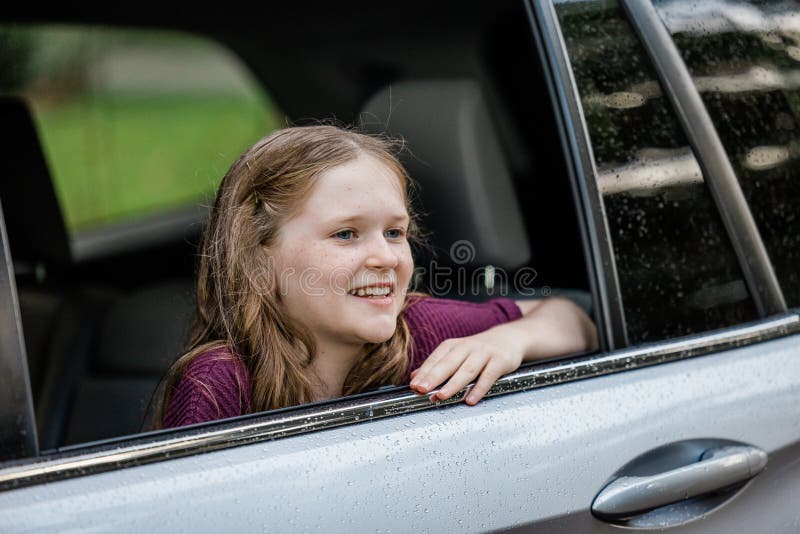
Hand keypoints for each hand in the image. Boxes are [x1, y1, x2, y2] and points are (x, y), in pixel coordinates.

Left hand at [408, 328, 525, 404]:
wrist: (509, 338)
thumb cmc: (478, 351)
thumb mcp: (456, 354)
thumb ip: (437, 366)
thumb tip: (414, 377)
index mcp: (453, 346)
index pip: (435, 359)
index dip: (424, 373)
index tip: (413, 386)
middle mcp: (467, 347)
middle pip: (448, 363)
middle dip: (433, 377)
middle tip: (420, 389)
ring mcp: (484, 353)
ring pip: (467, 370)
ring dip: (453, 384)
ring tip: (441, 396)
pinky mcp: (499, 361)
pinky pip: (488, 376)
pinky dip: (479, 389)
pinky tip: (470, 400)